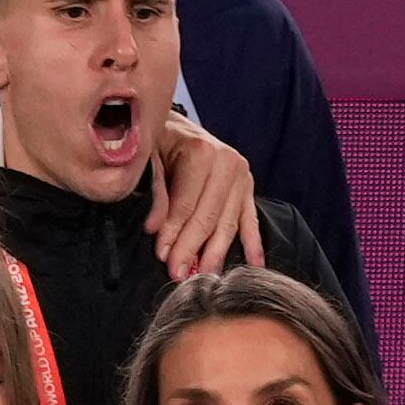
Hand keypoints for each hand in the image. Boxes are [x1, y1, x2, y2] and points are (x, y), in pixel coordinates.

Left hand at [145, 112, 261, 281]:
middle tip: (179, 275)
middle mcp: (228, 162)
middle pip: (209, 217)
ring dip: (217, 253)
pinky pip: (250, 220)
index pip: (187, 204)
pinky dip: (253, 244)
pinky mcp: (247, 188)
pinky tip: (255, 265)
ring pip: (228, 223)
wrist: (177, 125)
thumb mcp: (149, 158)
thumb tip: (155, 229)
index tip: (162, 257)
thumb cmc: (159, 142)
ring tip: (206, 278)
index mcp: (202, 151)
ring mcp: (241, 176)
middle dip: (192, 249)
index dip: (174, 233)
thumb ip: (155, 192)